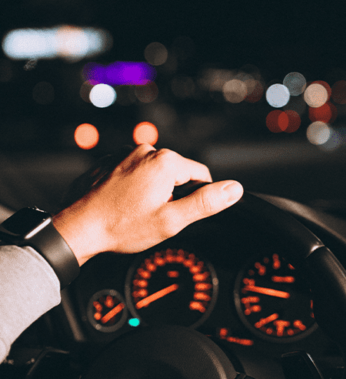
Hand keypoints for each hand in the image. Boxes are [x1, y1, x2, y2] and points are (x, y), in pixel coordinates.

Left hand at [53, 145, 243, 264]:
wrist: (78, 228)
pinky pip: (134, 172)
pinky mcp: (110, 161)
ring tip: (136, 211)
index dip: (197, 197)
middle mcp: (144, 150)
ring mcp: (124, 154)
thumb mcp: (172, 220)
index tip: (180, 213)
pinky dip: (135, 186)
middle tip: (155, 216)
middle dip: (173, 194)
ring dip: (153, 190)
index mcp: (164, 161)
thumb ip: (205, 203)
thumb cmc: (122, 226)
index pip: (201, 175)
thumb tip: (234, 189)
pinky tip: (124, 204)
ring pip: (155, 173)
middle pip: (177, 173)